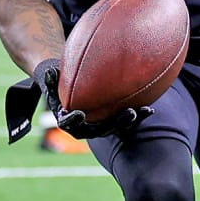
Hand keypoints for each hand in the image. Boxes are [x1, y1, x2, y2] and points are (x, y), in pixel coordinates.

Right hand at [33, 59, 153, 139]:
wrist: (69, 89)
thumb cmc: (59, 82)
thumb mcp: (51, 78)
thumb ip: (50, 78)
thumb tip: (50, 71)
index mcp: (67, 120)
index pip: (68, 124)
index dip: (73, 121)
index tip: (78, 114)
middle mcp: (85, 127)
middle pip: (100, 129)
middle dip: (115, 123)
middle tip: (127, 114)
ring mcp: (100, 126)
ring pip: (116, 126)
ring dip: (130, 120)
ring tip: (143, 111)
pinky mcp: (111, 120)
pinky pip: (124, 120)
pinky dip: (137, 115)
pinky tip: (149, 109)